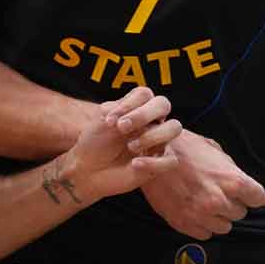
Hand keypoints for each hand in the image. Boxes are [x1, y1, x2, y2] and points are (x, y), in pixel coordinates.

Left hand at [57, 87, 180, 202]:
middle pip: (163, 104)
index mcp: (136, 107)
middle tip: (122, 128)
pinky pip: (171, 160)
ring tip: (130, 147)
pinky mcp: (160, 162)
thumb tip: (128, 114)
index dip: (129, 104)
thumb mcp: (101, 121)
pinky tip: (135, 163)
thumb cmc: (96, 142)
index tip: (110, 121)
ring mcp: (158, 140)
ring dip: (151, 136)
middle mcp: (151, 120)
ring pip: (174, 127)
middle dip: (143, 114)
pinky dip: (153, 162)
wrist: (90, 169)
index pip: (144, 94)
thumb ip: (116, 111)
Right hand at [140, 130, 264, 238]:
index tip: (250, 195)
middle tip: (217, 190)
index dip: (254, 195)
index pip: (257, 198)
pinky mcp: (184, 224)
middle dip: (232, 203)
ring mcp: (200, 215)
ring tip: (204, 200)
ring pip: (224, 227)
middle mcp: (218, 201)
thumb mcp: (215, 151)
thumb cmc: (183, 148)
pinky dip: (203, 224)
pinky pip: (205, 233)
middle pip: (240, 213)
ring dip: (218, 216)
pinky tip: (194, 208)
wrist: (149, 154)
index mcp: (231, 181)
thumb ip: (239, 174)